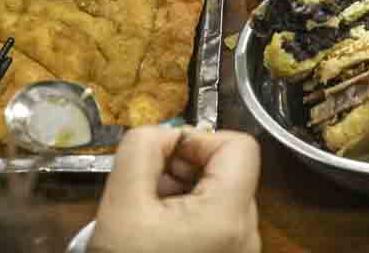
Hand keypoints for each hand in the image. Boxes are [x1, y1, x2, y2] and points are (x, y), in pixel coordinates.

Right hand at [89, 128, 260, 252]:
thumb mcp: (120, 202)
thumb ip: (141, 148)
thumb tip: (165, 133)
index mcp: (230, 216)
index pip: (240, 146)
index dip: (201, 139)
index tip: (165, 158)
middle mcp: (248, 235)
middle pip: (228, 171)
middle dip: (185, 168)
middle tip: (148, 187)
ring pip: (221, 196)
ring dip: (184, 191)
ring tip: (149, 213)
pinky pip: (218, 223)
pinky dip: (189, 216)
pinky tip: (159, 234)